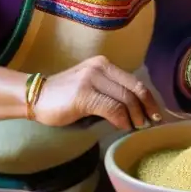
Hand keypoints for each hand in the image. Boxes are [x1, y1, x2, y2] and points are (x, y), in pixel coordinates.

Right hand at [31, 56, 163, 129]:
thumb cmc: (64, 98)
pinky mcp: (84, 94)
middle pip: (135, 88)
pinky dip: (122, 120)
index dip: (149, 99)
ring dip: (136, 116)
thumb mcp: (91, 88)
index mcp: (104, 64)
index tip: (155, 114)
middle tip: (151, 123)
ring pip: (126, 99)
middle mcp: (100, 67)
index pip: (135, 81)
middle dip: (147, 108)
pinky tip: (122, 127)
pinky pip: (113, 108)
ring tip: (137, 127)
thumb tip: (137, 111)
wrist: (35, 97)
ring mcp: (92, 79)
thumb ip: (111, 94)